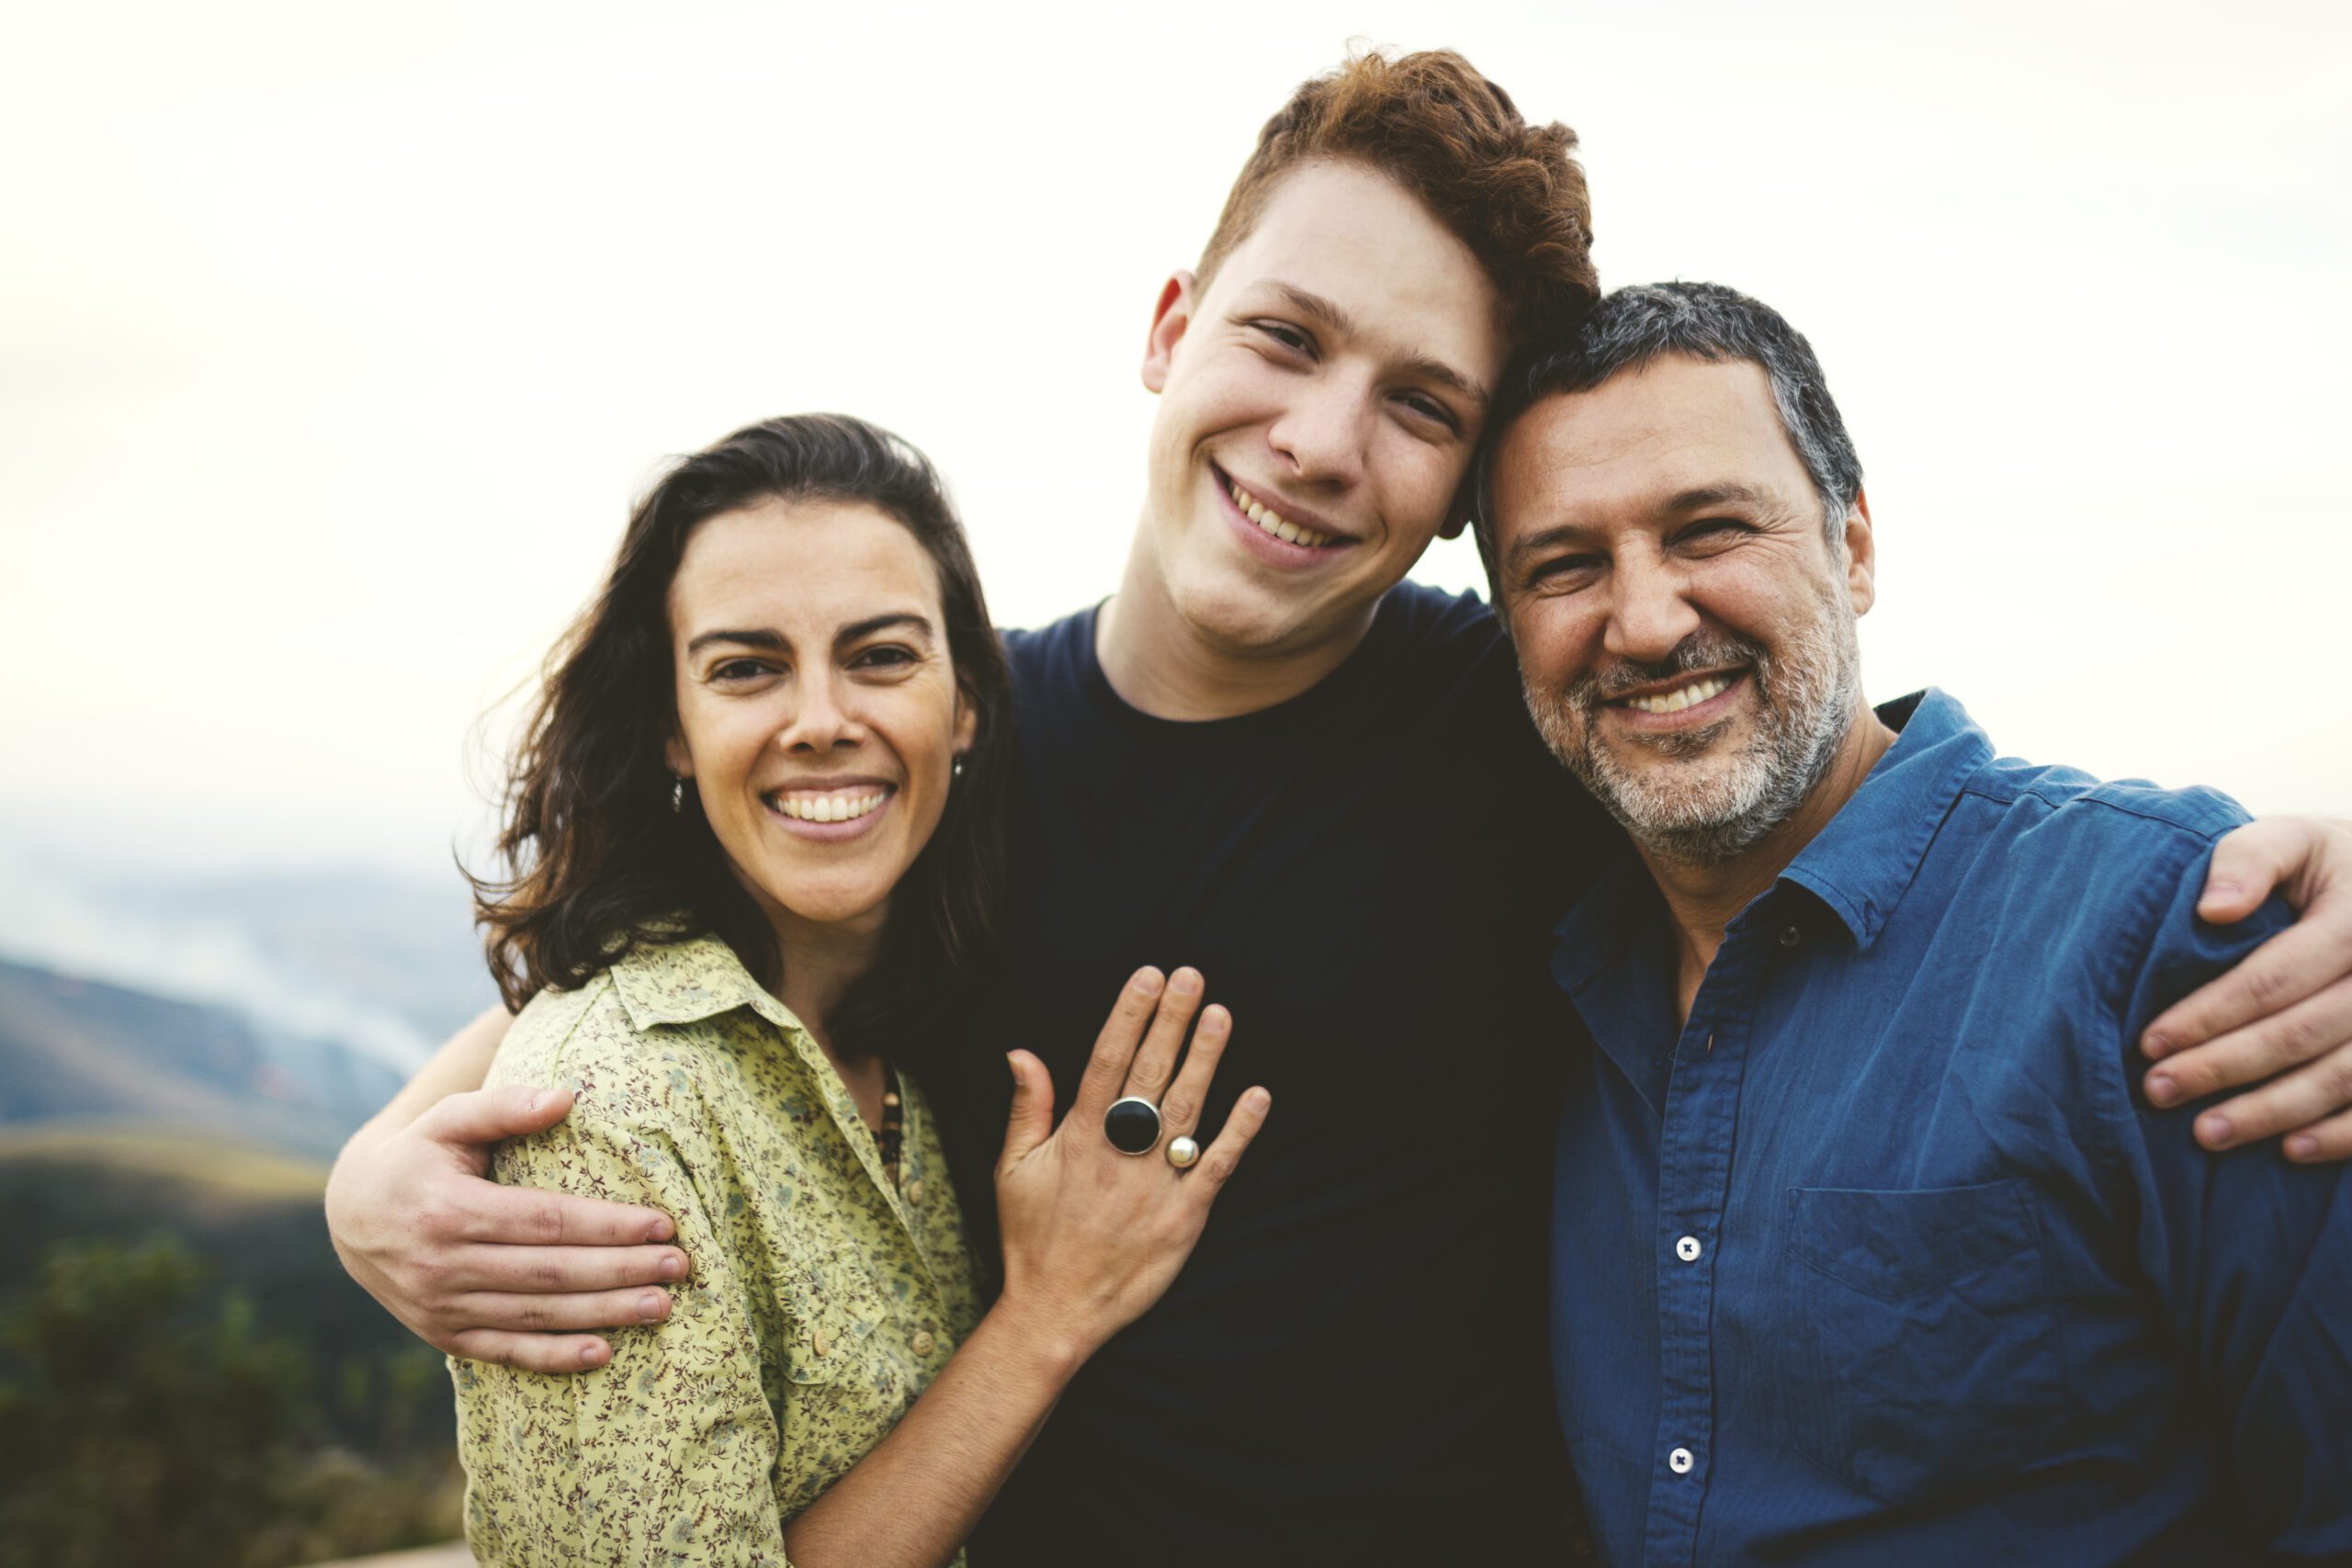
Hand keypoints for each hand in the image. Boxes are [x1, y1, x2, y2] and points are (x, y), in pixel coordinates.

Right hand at [324, 1084, 691, 1371]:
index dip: (607, 1225)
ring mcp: (441, 1307)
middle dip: (621, 1271)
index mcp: (449, 1210)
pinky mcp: (444, 1335)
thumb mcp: (448, 1119)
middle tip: (679, 1266)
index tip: (662, 1223)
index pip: (546, 1222)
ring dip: (605, 1313)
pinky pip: (506, 1351)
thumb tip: (566, 1096)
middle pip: (551, 1272)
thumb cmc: (418, 1156)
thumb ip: (503, 1106)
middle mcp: (443, 1265)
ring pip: (537, 1314)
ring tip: (662, 1305)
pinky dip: (554, 1356)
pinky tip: (603, 1351)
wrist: (350, 1214)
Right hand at [991, 966, 1270, 1361]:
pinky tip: (1258, 1095)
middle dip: (1171, 1020)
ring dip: (1205, 1059)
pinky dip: (1239, 1131)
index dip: (1129, 1015)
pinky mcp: (1184, 1215)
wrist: (1056, 1310)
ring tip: (1220, 1014)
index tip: (1147, 976)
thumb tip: (1021, 1052)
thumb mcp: (1013, 1169)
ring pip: (1186, 1109)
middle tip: (1191, 974)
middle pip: (1150, 1073)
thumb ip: (1026, 1107)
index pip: (1106, 1060)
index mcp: (1079, 1136)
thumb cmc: (1031, 1237)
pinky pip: (1216, 1165)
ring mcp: (1154, 1183)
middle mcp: (1119, 1152)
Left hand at [2140, 815, 2351, 1160]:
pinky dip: (2343, 1135)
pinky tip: (2292, 1151)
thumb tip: (2213, 909)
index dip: (2210, 1014)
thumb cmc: (2324, 868)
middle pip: (2302, 1032)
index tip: (2150, 1042)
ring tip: (2207, 1133)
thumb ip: (2250, 859)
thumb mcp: (2292, 840)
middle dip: (2225, 1067)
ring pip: (2345, 1076)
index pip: (2274, 977)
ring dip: (2275, 1111)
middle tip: (2159, 1091)